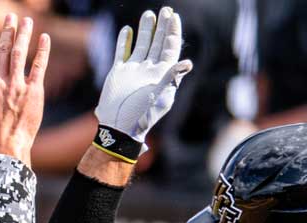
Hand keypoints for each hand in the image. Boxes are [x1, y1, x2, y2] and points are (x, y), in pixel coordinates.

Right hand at [0, 14, 49, 165]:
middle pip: (4, 49)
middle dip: (8, 30)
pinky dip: (42, 51)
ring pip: (20, 53)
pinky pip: (38, 66)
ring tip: (27, 21)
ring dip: (24, 34)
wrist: (6, 147)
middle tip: (12, 16)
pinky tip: (44, 38)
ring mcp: (17, 85)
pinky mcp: (33, 91)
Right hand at [95, 6, 191, 143]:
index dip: (173, 32)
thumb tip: (188, 63)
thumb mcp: (161, 97)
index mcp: (163, 74)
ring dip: (146, 30)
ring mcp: (134, 71)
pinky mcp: (119, 73)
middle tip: (165, 10)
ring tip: (148, 14)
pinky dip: (124, 41)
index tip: (174, 17)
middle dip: (162, 27)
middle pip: (158, 44)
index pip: (170, 48)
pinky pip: (123, 53)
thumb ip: (173, 78)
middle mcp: (150, 70)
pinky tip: (127, 30)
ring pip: (142, 45)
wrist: (119, 127)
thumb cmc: (142, 115)